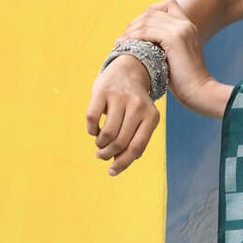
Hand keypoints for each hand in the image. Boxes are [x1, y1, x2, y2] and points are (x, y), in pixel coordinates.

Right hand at [86, 57, 160, 175]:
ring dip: (100, 144)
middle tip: (101, 156)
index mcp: (152, 117)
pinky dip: (91, 130)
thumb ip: (133, 141)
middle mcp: (138, 106)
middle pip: (120, 142)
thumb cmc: (134, 104)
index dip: (123, 163)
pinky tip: (94, 130)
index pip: (137, 148)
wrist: (128, 70)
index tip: (112, 171)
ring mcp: (120, 98)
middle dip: (108, 154)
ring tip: (99, 144)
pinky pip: (92, 119)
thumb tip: (116, 165)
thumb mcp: (141, 120)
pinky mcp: (103, 91)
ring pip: (106, 133)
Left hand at [113, 0, 214, 110]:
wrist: (199, 91)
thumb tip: (142, 42)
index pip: (166, 5)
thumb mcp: (175, 55)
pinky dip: (134, 37)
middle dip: (135, 23)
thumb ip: (163, 44)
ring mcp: (180, 30)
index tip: (137, 29)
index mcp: (188, 26)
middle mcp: (185, 24)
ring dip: (131, 31)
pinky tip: (126, 45)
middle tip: (124, 37)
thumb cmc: (184, 80)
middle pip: (152, 12)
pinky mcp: (174, 38)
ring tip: (121, 42)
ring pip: (147, 21)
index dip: (148, 14)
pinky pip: (147, 31)